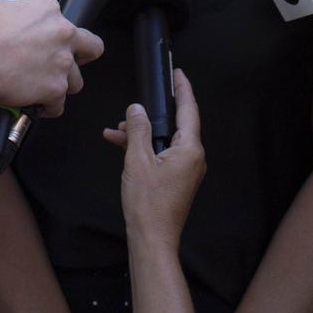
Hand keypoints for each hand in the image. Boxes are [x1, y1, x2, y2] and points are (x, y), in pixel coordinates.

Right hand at [0, 0, 101, 115]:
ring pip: (76, 81)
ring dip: (61, 85)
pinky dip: (48, 107)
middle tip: (61, 63)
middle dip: (80, 57)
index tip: (41, 42)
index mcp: (49, 10)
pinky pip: (59, 105)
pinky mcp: (55, 88)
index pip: (65, 22)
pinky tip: (36, 105)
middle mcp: (63, 34)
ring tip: (42, 88)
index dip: (54, 34)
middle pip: (91, 48)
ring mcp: (62, 63)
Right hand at [106, 68, 203, 237]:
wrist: (152, 239)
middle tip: (136, 104)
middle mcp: (192, 158)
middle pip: (176, 125)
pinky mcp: (176, 179)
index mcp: (189, 150)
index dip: (183, 89)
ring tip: (119, 129)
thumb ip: (138, 130)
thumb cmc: (148, 206)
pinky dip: (145, 149)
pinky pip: (162, 154)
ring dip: (143, 133)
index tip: (178, 74)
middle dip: (152, 115)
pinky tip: (122, 145)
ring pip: (165, 140)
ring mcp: (186, 170)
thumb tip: (137, 110)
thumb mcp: (137, 160)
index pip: (189, 110)